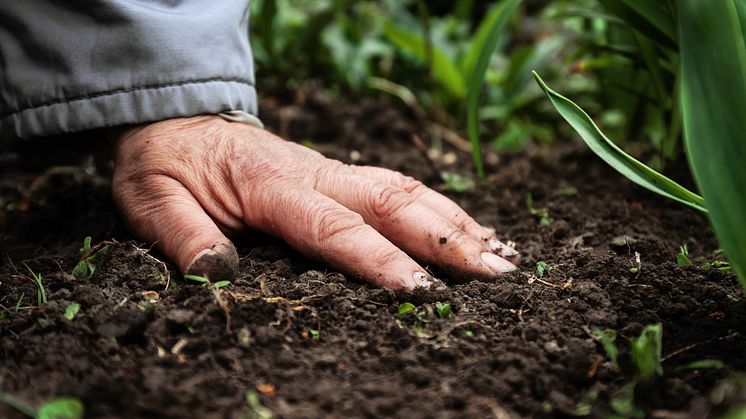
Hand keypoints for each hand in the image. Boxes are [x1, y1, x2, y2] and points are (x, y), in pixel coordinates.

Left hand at [112, 116, 517, 290]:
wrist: (178, 120)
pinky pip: (399, 187)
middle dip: (447, 239)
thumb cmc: (166, 165)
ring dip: (456, 222)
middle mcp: (314, 173)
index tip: (421, 292)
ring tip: (503, 254)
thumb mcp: (151, 201)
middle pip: (392, 202)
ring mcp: (332, 170)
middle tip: (498, 274)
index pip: (333, 227)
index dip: (378, 260)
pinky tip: (470, 230)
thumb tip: (217, 274)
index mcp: (270, 185)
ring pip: (406, 190)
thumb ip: (183, 236)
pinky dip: (441, 209)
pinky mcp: (339, 174)